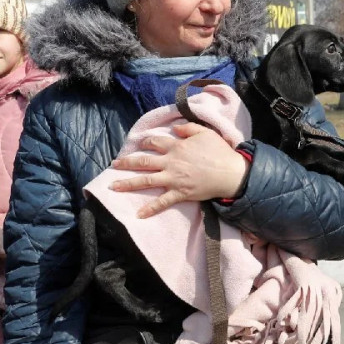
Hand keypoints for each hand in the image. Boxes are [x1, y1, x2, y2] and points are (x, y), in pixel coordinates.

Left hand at [108, 122, 250, 217]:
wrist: (230, 173)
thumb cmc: (220, 152)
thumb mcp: (205, 133)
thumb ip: (189, 128)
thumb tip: (175, 129)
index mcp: (177, 147)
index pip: (155, 143)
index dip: (146, 142)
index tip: (141, 144)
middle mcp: (171, 162)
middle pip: (143, 161)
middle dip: (126, 163)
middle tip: (114, 164)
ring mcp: (173, 179)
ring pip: (146, 181)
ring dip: (128, 183)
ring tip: (113, 186)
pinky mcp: (180, 193)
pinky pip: (162, 202)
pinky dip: (150, 209)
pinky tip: (138, 214)